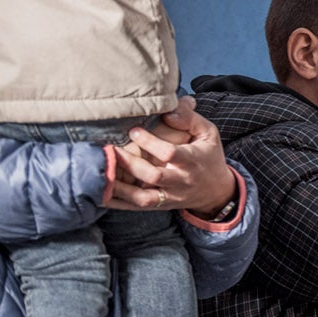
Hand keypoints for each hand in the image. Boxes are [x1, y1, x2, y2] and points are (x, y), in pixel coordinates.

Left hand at [104, 98, 236, 213]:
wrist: (216, 191)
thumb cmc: (208, 157)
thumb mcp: (208, 134)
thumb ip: (189, 119)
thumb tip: (168, 109)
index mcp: (192, 161)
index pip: (170, 153)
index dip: (150, 143)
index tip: (133, 130)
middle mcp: (181, 181)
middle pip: (153, 176)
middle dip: (129, 163)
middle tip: (111, 150)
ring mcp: (170, 196)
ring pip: (143, 197)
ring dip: (119, 187)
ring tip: (102, 172)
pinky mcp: (160, 205)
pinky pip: (136, 207)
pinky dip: (117, 202)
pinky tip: (101, 193)